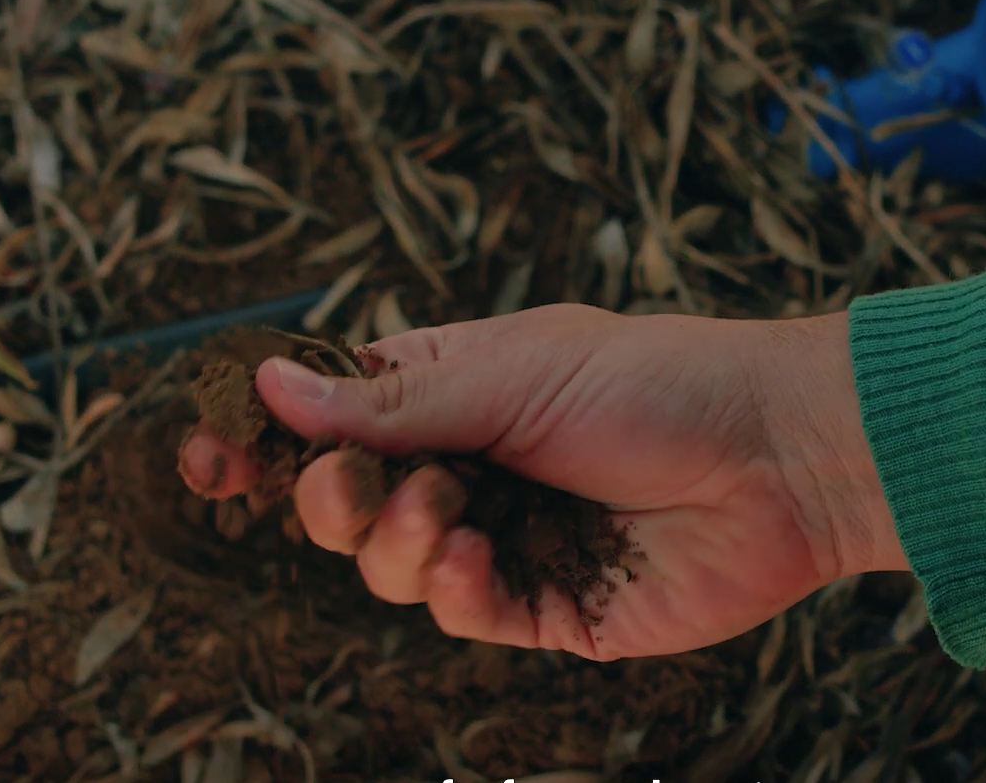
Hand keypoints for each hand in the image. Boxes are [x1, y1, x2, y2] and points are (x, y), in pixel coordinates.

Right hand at [177, 305, 905, 659]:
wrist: (777, 456)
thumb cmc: (657, 383)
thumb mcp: (515, 373)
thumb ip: (393, 400)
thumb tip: (268, 385)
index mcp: (456, 389)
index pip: (332, 417)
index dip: (266, 439)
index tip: (207, 457)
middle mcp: (472, 464)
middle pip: (344, 501)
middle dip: (330, 500)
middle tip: (351, 487)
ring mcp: (507, 537)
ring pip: (390, 568)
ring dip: (399, 544)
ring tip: (449, 515)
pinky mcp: (548, 607)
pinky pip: (463, 613)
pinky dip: (456, 589)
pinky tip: (483, 558)